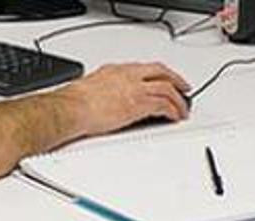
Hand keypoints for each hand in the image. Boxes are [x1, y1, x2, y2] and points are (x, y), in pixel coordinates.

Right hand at [56, 62, 190, 136]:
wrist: (71, 108)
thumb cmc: (73, 102)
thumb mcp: (88, 88)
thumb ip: (100, 90)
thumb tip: (99, 99)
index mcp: (116, 70)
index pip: (144, 68)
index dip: (157, 74)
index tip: (163, 79)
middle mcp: (129, 76)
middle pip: (161, 72)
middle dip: (176, 80)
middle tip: (183, 88)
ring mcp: (135, 89)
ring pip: (167, 88)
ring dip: (178, 99)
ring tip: (182, 108)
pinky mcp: (139, 104)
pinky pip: (164, 105)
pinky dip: (173, 111)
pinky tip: (175, 117)